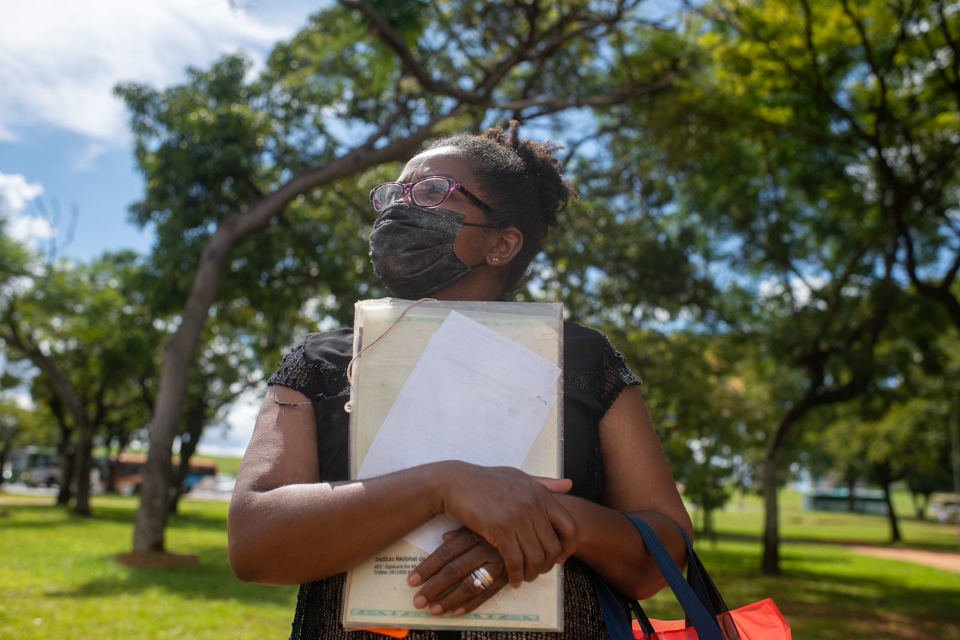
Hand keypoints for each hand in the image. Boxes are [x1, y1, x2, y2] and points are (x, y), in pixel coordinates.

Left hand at [407, 528, 508, 615]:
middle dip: (434, 587)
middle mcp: (484, 549)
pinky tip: (455, 612)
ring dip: (450, 599)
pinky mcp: (507, 576)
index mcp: (473, 535)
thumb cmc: (498, 523)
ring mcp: (497, 564)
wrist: (531, 527)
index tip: (412, 581)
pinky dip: (471, 604)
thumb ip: (461, 531)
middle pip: (454, 571)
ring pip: (470, 585)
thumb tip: (443, 539)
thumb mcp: (479, 522)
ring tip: (433, 610)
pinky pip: (487, 593)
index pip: (446, 554)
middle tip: (418, 601)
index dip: (427, 568)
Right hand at [437, 462, 576, 586]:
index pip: (570, 527)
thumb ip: (545, 483)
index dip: (567, 547)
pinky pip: (515, 561)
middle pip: (553, 547)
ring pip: (535, 557)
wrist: (455, 482)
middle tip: (538, 571)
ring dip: (531, 573)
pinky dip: (516, 575)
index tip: (558, 557)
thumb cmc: (487, 480)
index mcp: (541, 494)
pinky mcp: (499, 529)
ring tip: (525, 577)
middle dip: (547, 565)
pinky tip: (513, 579)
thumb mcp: (519, 477)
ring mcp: (517, 517)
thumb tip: (570, 484)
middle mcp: (533, 505)